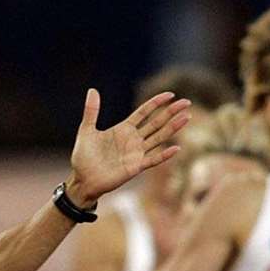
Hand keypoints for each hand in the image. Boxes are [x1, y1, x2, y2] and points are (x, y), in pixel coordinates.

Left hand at [66, 89, 191, 204]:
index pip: (144, 112)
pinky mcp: (135, 167)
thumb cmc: (84, 157)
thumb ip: (91, 111)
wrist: (82, 179)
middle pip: (157, 123)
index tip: (170, 94)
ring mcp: (136, 153)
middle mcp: (133, 140)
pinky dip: (164, 155)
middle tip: (187, 102)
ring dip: (173, 128)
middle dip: (171, 112)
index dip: (156, 103)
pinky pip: (153, 160)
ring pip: (159, 138)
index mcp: (124, 129)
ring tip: (186, 117)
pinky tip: (176, 148)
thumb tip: (92, 90)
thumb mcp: (86, 130)